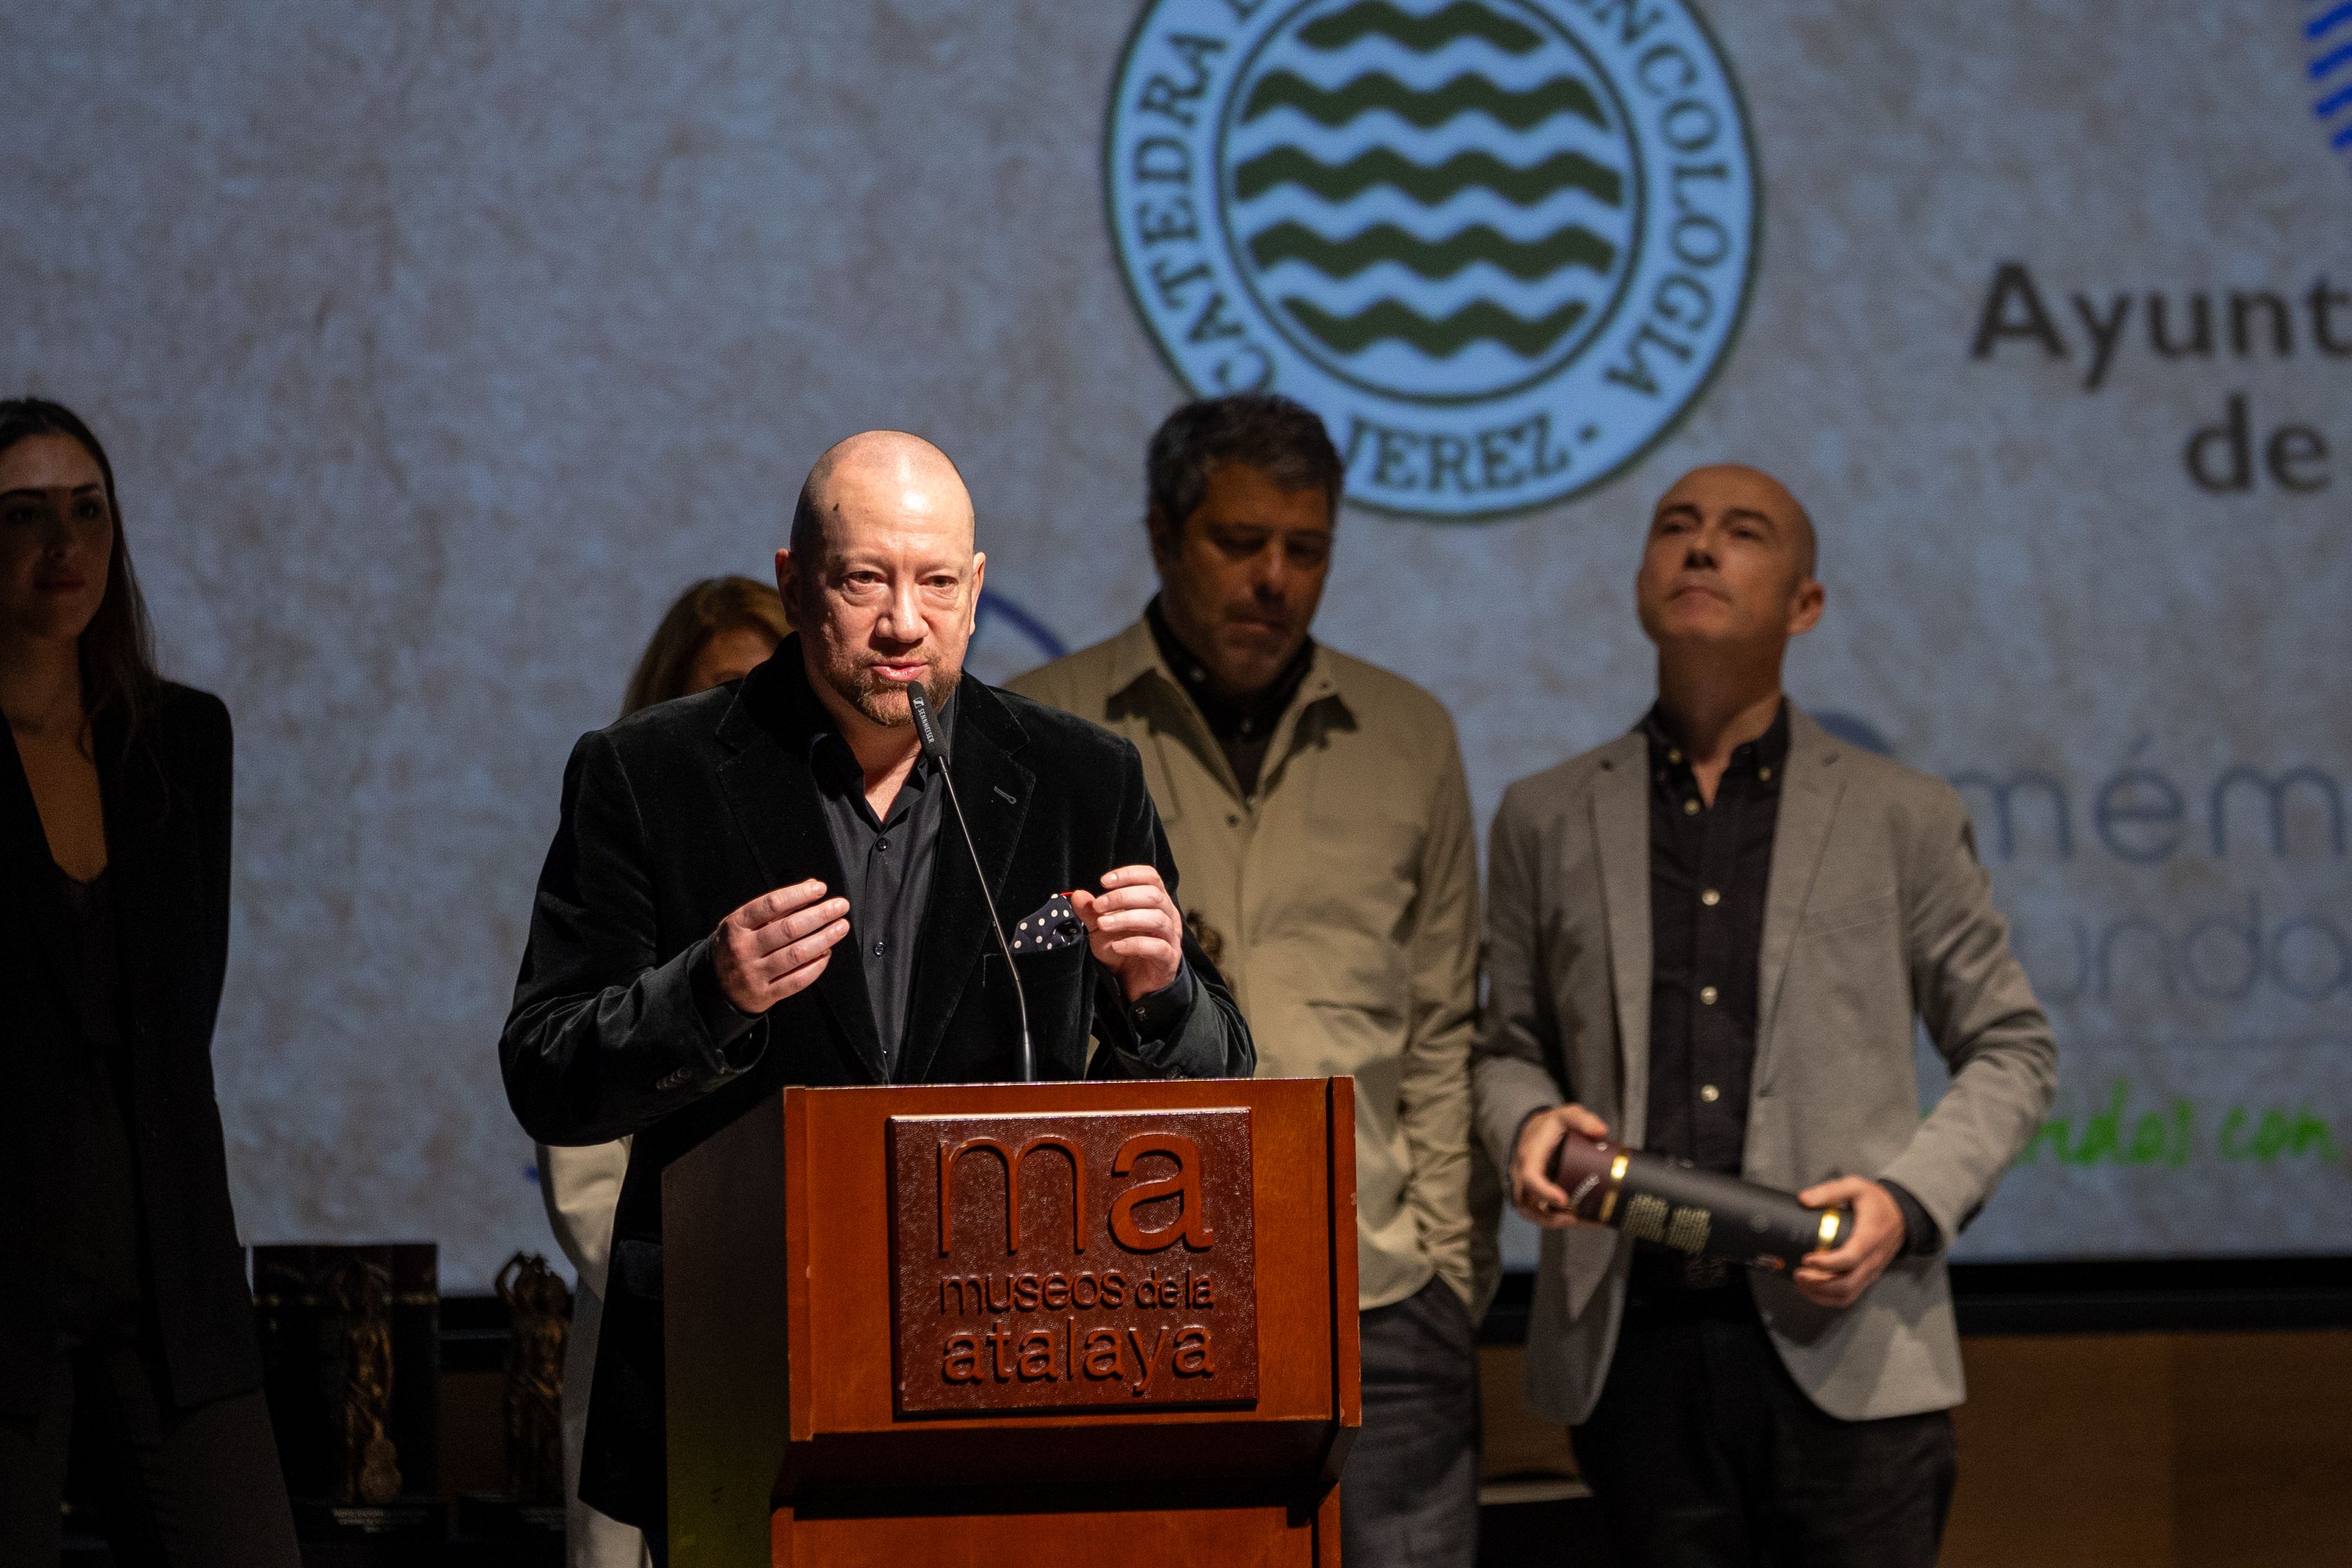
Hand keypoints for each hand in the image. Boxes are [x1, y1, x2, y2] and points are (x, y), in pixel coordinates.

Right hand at [710, 879, 850, 1013]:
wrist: (714, 987)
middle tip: (841, 906)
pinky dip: (815, 967)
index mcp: (736, 925)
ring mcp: (753, 973)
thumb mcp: (744, 923)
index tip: (820, 889)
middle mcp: (743, 949)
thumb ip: (777, 906)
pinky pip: (796, 981)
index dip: (798, 895)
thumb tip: (811, 886)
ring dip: (823, 939)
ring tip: (841, 927)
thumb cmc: (736, 946)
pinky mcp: (764, 994)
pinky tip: (827, 954)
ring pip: (795, 955)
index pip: (771, 904)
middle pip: (788, 929)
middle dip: (819, 915)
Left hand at [1070, 865, 1183, 1001]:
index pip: (1150, 877)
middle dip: (1122, 897)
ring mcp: (1171, 937)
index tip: (1104, 881)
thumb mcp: (1101, 929)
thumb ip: (1091, 912)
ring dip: (1126, 918)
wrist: (1133, 983)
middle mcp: (1167, 916)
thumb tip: (1078, 895)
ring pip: (1156, 919)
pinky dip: (1134, 944)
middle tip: (1098, 906)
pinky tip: (1117, 946)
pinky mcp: (1168, 959)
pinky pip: (1157, 947)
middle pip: (1153, 895)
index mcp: (1155, 902)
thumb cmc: (1121, 949)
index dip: (1128, 875)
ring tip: (1103, 925)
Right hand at [1509, 1104, 1611, 1228]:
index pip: (1530, 1177)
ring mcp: (1523, 1187)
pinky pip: (1536, 1213)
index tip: (1564, 1200)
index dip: (1544, 1191)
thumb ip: (1582, 1120)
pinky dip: (1553, 1220)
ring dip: (1551, 1222)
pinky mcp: (1530, 1195)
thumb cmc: (1551, 1125)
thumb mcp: (1566, 1116)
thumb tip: (1601, 1132)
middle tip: (1576, 1219)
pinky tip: (1576, 1220)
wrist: (1535, 1131)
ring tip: (1578, 1222)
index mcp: (1529, 1155)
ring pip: (1529, 1213)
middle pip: (1526, 1203)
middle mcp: (1521, 1174)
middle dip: (1550, 1217)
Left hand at [1791, 1177, 1904, 1308]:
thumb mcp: (1855, 1186)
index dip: (1826, 1263)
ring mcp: (1871, 1271)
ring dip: (1822, 1294)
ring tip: (1800, 1284)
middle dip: (1819, 1284)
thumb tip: (1803, 1200)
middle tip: (1798, 1275)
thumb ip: (1830, 1191)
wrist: (1903, 1215)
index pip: (1850, 1258)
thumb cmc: (1876, 1202)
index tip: (1806, 1258)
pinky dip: (1830, 1298)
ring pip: (1847, 1294)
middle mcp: (1872, 1259)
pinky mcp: (1868, 1276)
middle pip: (1847, 1284)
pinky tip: (1812, 1290)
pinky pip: (1850, 1295)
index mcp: (1870, 1237)